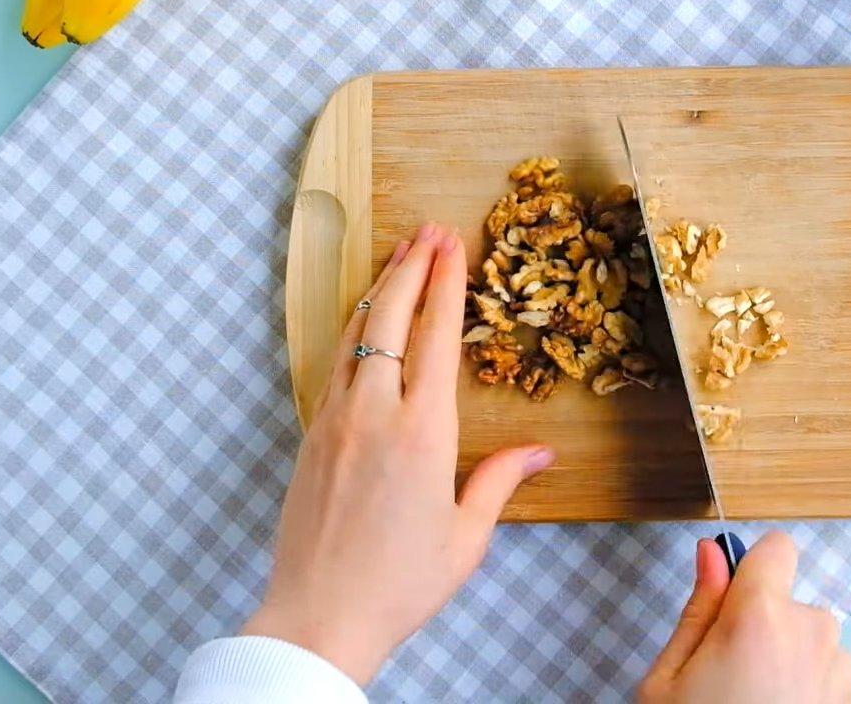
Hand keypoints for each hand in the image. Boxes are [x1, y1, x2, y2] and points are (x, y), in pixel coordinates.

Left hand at [243, 223, 553, 684]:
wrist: (318, 618)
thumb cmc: (397, 585)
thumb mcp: (465, 538)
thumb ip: (499, 481)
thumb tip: (539, 452)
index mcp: (423, 433)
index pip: (437, 336)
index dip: (447, 283)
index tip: (453, 244)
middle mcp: (374, 414)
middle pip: (391, 319)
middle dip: (412, 268)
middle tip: (427, 231)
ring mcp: (335, 422)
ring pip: (355, 336)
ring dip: (380, 291)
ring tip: (398, 259)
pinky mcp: (310, 438)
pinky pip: (335, 366)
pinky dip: (354, 331)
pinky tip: (364, 325)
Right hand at [638, 531, 850, 703]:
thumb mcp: (668, 681)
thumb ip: (698, 609)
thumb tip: (711, 554)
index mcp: (761, 619)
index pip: (776, 548)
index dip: (751, 568)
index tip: (733, 596)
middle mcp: (813, 636)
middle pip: (791, 604)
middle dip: (764, 628)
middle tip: (728, 677)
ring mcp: (841, 674)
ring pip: (813, 643)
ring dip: (789, 663)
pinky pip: (829, 678)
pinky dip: (808, 693)